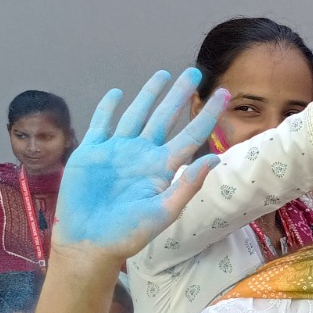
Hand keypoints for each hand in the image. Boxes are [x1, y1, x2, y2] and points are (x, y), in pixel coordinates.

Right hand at [53, 69, 226, 259]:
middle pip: (165, 117)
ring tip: (163, 74)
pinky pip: (102, 124)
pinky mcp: (92, 152)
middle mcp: (143, 155)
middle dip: (179, 94)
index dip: (207, 114)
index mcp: (163, 168)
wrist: (89, 241)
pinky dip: (108, 107)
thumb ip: (187, 185)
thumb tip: (214, 160)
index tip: (223, 93)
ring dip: (149, 94)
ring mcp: (117, 151)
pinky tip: (117, 93)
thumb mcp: (163, 212)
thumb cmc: (128, 234)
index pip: (191, 134)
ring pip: (137, 114)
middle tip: (194, 71)